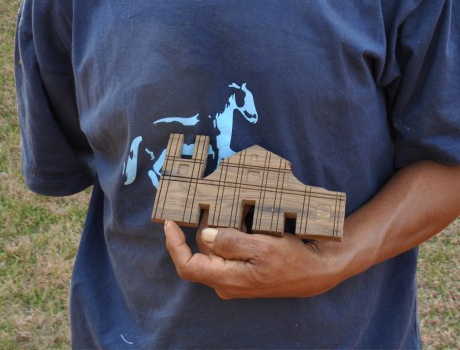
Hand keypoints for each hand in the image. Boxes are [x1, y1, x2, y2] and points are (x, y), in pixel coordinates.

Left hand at [164, 221, 344, 299]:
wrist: (315, 271)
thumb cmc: (291, 260)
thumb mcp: (263, 247)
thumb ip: (231, 242)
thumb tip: (205, 236)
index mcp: (228, 279)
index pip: (188, 266)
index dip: (173, 244)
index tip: (169, 221)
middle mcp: (226, 282)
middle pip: (201, 250)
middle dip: (206, 225)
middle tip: (220, 203)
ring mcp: (233, 278)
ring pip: (214, 248)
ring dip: (220, 227)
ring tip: (239, 213)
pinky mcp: (241, 272)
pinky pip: (226, 249)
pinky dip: (230, 232)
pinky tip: (245, 221)